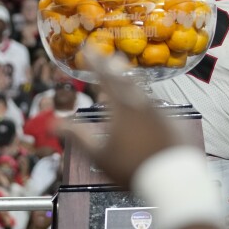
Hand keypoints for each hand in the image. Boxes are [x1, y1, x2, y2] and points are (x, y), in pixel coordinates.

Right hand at [62, 54, 187, 189]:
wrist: (173, 180)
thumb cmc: (132, 169)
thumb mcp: (99, 155)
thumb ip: (77, 136)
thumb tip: (53, 124)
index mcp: (122, 107)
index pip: (105, 76)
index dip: (95, 60)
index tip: (88, 48)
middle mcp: (142, 103)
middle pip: (126, 78)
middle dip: (114, 66)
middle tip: (107, 57)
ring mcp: (161, 110)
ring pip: (143, 91)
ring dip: (131, 84)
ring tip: (123, 81)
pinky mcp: (174, 121)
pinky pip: (158, 106)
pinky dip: (147, 103)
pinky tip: (146, 110)